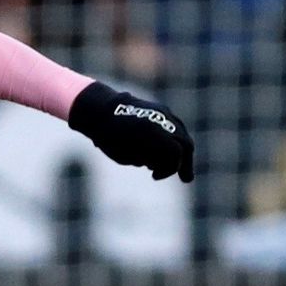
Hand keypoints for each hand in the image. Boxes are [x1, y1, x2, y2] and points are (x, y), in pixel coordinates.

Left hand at [68, 82, 194, 181]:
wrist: (99, 108)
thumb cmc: (108, 136)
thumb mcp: (126, 156)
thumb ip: (149, 160)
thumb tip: (162, 164)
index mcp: (152, 133)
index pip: (176, 153)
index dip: (170, 169)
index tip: (154, 176)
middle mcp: (160, 120)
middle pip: (185, 143)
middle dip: (185, 163)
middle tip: (185, 178)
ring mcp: (162, 112)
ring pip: (182, 134)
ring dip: (182, 151)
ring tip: (179, 166)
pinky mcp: (160, 108)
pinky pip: (175, 126)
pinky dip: (176, 140)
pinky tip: (169, 151)